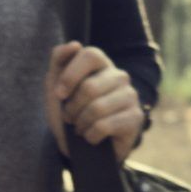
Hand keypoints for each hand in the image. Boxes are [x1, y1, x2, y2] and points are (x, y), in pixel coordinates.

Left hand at [45, 41, 144, 161]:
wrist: (79, 146)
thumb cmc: (69, 111)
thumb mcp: (55, 85)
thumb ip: (59, 60)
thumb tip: (75, 44)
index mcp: (101, 64)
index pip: (90, 55)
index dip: (71, 75)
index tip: (59, 94)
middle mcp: (119, 76)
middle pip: (90, 87)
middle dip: (72, 108)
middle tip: (70, 117)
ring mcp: (130, 96)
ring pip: (97, 108)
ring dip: (81, 123)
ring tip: (80, 127)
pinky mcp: (135, 117)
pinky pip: (105, 125)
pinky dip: (91, 135)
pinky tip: (92, 136)